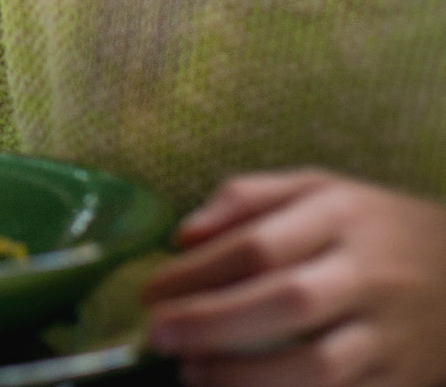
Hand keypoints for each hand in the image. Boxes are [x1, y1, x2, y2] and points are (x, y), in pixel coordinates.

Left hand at [144, 169, 445, 386]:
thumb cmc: (372, 227)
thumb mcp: (317, 188)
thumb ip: (245, 199)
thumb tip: (182, 236)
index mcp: (342, 217)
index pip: (260, 246)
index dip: (197, 272)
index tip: (151, 292)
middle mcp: (370, 275)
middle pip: (286, 304)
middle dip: (212, 324)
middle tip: (158, 335)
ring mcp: (392, 335)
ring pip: (319, 368)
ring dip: (245, 378)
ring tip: (193, 373)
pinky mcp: (404, 382)